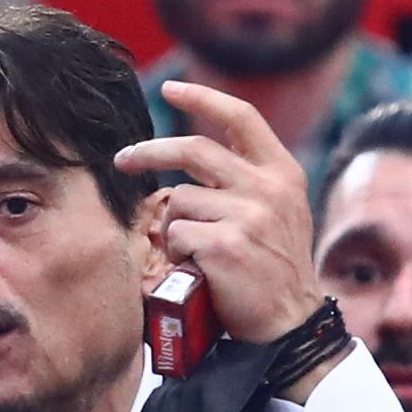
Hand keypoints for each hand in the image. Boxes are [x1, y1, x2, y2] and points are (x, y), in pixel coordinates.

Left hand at [113, 80, 323, 344]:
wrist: (289, 323)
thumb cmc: (273, 269)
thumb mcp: (277, 212)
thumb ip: (246, 179)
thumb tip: (194, 155)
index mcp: (282, 172)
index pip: (241, 117)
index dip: (202, 98)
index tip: (171, 89)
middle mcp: (269, 187)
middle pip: (193, 149)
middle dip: (149, 151)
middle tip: (123, 159)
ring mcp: (249, 215)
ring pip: (179, 201)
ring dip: (172, 226)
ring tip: (193, 252)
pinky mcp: (226, 245)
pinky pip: (176, 235)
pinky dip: (175, 254)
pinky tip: (197, 268)